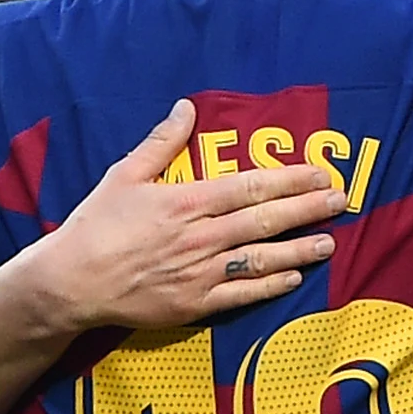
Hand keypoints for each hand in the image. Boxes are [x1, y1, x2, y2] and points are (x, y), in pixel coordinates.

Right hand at [16, 98, 343, 334]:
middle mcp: (201, 236)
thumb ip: (160, 143)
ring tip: (330, 241)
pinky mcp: (195, 304)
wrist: (71, 282)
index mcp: (186, 201)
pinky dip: (271, 286)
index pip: (250, 187)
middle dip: (308, 209)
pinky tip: (294, 277)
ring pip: (262, 259)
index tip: (319, 174)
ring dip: (299, 249)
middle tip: (341, 201)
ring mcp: (201, 273)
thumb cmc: (96, 225)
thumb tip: (185, 108)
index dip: (289, 180)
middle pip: (265, 220)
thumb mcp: (124, 175)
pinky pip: (243, 295)